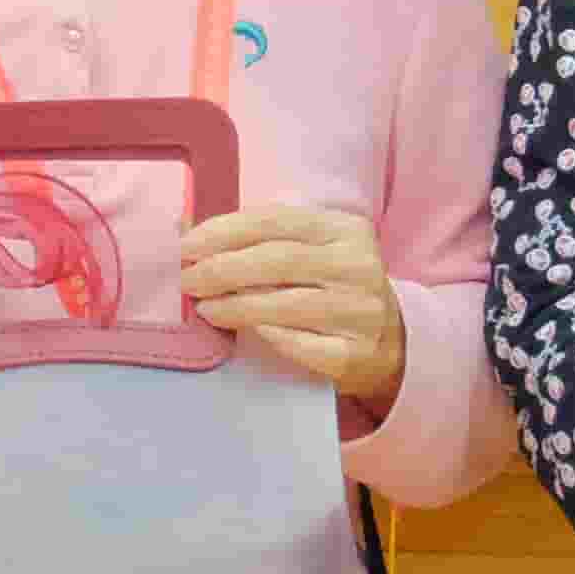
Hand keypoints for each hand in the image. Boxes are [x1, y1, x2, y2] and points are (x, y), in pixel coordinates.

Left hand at [179, 200, 409, 408]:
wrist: (389, 340)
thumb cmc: (332, 286)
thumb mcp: (312, 249)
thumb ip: (261, 238)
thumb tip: (185, 231)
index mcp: (345, 228)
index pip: (275, 221)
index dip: (224, 232)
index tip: (185, 246)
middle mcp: (358, 265)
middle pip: (277, 261)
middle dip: (222, 270)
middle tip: (187, 280)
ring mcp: (360, 311)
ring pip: (286, 304)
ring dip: (234, 306)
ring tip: (204, 308)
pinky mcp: (355, 353)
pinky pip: (302, 344)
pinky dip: (268, 336)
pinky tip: (244, 331)